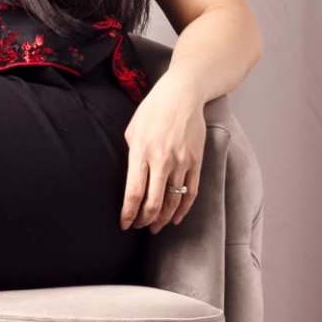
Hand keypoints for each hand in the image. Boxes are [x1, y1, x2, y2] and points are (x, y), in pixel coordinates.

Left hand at [119, 88, 205, 232]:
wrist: (183, 95)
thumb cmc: (153, 110)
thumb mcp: (132, 130)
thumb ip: (132, 155)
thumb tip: (132, 178)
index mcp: (141, 152)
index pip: (134, 193)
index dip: (128, 213)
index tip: (124, 224)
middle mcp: (161, 161)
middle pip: (153, 203)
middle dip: (144, 220)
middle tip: (139, 227)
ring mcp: (181, 163)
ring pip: (172, 202)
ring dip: (162, 219)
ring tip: (155, 227)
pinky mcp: (196, 162)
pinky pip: (191, 193)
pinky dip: (183, 210)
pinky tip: (175, 218)